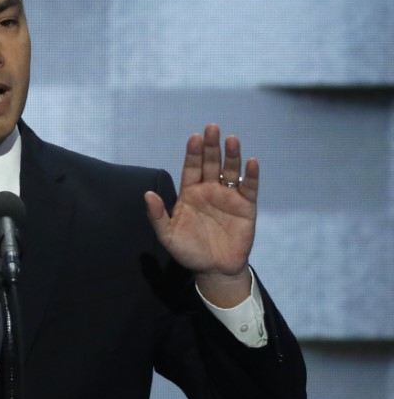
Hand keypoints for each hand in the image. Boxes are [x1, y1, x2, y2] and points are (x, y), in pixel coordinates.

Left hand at [144, 124, 256, 306]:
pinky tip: (251, 162)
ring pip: (231, 171)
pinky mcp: (246, 207)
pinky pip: (249, 187)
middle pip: (211, 163)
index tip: (194, 137)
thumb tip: (147, 195)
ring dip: (231, 155)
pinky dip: (251, 175)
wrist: (214, 270)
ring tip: (231, 139)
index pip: (191, 168)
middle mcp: (209, 190)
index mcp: (190, 193)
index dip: (193, 153)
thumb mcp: (168, 236)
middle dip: (211, 146)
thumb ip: (157, 216)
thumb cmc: (189, 251)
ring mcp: (228, 197)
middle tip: (212, 128)